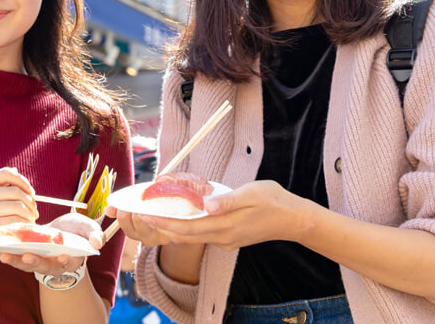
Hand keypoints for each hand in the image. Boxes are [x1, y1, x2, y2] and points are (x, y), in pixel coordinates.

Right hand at [0, 167, 38, 269]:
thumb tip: (16, 171)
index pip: (5, 173)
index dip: (22, 181)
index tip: (31, 192)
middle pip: (15, 191)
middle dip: (30, 201)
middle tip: (35, 211)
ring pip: (18, 206)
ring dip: (30, 213)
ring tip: (32, 219)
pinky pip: (15, 221)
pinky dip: (26, 224)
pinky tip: (26, 228)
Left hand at [0, 212, 101, 275]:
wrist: (63, 231)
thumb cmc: (77, 231)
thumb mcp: (88, 229)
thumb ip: (94, 235)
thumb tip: (98, 243)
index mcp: (69, 259)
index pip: (66, 263)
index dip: (64, 261)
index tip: (61, 257)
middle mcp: (51, 263)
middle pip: (42, 265)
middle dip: (33, 262)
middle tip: (26, 257)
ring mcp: (37, 259)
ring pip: (24, 262)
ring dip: (13, 259)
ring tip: (2, 253)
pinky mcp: (24, 253)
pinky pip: (12, 254)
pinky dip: (1, 251)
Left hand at [113, 180, 318, 250]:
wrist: (293, 219)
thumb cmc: (273, 201)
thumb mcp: (252, 194)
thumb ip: (228, 200)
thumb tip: (208, 205)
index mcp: (225, 226)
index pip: (187, 227)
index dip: (165, 222)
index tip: (146, 215)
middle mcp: (222, 237)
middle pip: (185, 234)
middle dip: (162, 226)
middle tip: (141, 215)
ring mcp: (225, 240)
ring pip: (192, 236)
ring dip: (172, 227)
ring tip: (154, 215)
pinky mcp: (229, 238)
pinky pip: (201, 234)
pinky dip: (186, 226)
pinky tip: (179, 216)